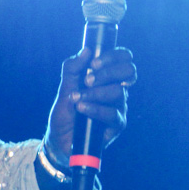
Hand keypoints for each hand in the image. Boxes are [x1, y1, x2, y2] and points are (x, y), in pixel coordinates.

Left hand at [44, 47, 136, 167]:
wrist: (59, 139)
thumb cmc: (65, 112)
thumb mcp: (64, 88)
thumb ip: (72, 69)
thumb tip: (86, 50)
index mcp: (107, 78)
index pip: (123, 59)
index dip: (113, 56)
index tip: (94, 62)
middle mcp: (117, 90)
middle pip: (128, 71)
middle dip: (108, 72)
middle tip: (88, 80)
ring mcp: (119, 107)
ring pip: (118, 92)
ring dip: (95, 93)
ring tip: (77, 99)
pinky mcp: (117, 124)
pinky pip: (112, 113)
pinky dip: (95, 109)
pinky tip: (81, 108)